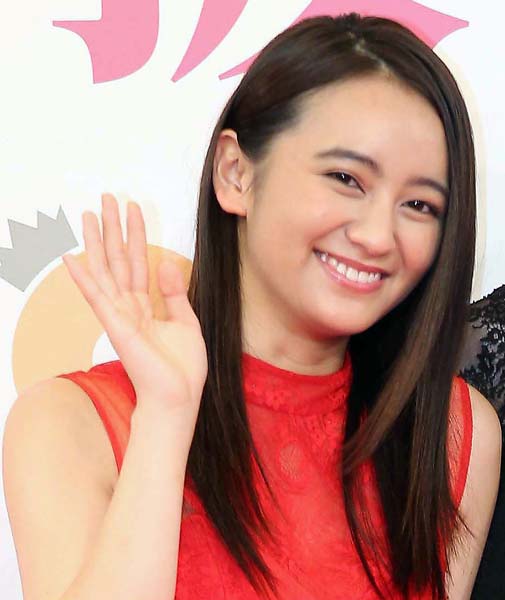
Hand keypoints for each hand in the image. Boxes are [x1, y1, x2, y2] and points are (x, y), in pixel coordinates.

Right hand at [62, 193, 207, 421]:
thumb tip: (166, 263)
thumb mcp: (186, 322)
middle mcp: (128, 307)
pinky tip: (70, 256)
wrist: (179, 397)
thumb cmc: (182, 367)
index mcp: (145, 306)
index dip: (136, 234)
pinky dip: (83, 277)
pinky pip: (97, 297)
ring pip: (106, 270)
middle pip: (118, 259)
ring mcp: (119, 316)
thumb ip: (175, 293)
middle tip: (107, 198)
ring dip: (97, 241)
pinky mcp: (117, 327)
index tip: (133, 208)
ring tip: (89, 213)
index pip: (138, 262)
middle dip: (113, 228)